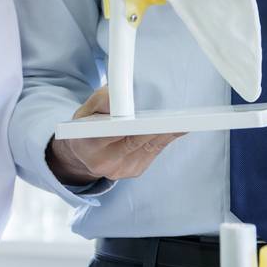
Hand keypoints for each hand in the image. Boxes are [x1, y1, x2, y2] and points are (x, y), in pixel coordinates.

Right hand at [46, 86, 183, 185]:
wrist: (83, 154)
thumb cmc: (86, 125)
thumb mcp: (85, 110)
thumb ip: (100, 100)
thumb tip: (120, 94)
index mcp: (88, 144)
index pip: (113, 133)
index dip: (134, 126)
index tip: (151, 118)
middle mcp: (105, 162)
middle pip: (137, 141)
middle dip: (157, 128)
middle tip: (176, 116)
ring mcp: (122, 170)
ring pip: (150, 147)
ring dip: (166, 131)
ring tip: (183, 117)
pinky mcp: (135, 171)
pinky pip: (154, 151)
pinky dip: (166, 137)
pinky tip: (179, 126)